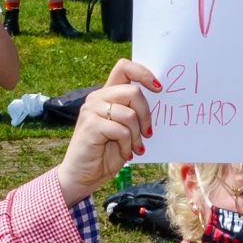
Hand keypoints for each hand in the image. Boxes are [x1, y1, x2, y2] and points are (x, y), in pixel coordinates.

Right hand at [55, 59, 160, 205]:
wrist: (82, 175)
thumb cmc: (106, 153)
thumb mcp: (126, 129)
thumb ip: (135, 113)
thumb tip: (159, 101)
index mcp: (107, 94)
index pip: (124, 67)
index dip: (144, 73)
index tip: (159, 89)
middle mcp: (98, 97)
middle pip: (133, 91)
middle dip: (146, 114)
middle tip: (148, 133)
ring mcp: (92, 110)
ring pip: (129, 114)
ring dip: (137, 136)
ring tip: (135, 148)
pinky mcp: (91, 125)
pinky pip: (121, 130)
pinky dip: (128, 145)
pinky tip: (126, 154)